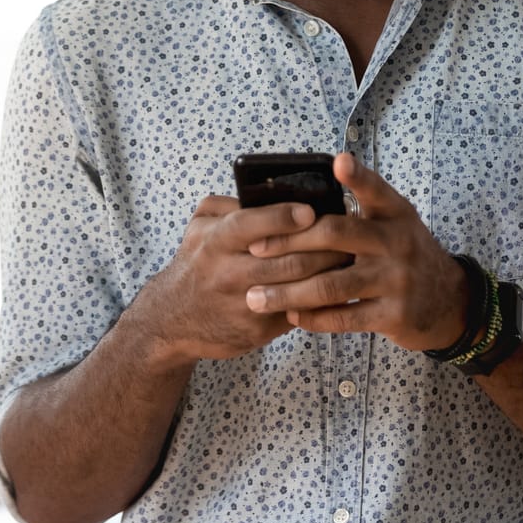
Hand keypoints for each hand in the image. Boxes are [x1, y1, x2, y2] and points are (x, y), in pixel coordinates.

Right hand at [141, 195, 351, 364]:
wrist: (173, 319)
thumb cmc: (196, 263)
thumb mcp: (200, 226)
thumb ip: (230, 205)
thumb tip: (270, 192)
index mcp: (215, 241)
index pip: (251, 225)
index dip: (283, 217)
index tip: (310, 211)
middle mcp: (228, 274)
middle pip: (287, 259)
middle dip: (324, 247)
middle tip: (348, 234)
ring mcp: (244, 305)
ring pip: (298, 288)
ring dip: (329, 272)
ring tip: (349, 256)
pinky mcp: (257, 331)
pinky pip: (297, 312)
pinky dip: (321, 299)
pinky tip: (336, 286)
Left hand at [242, 153, 469, 352]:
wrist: (449, 303)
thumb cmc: (405, 255)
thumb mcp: (395, 224)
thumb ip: (361, 209)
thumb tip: (303, 200)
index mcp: (396, 214)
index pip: (376, 190)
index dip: (358, 176)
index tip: (338, 161)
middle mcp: (398, 242)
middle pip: (336, 235)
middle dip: (289, 242)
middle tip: (254, 249)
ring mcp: (397, 280)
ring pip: (332, 284)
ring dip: (289, 292)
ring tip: (257, 296)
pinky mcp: (394, 315)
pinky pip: (344, 317)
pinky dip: (312, 318)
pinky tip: (291, 315)